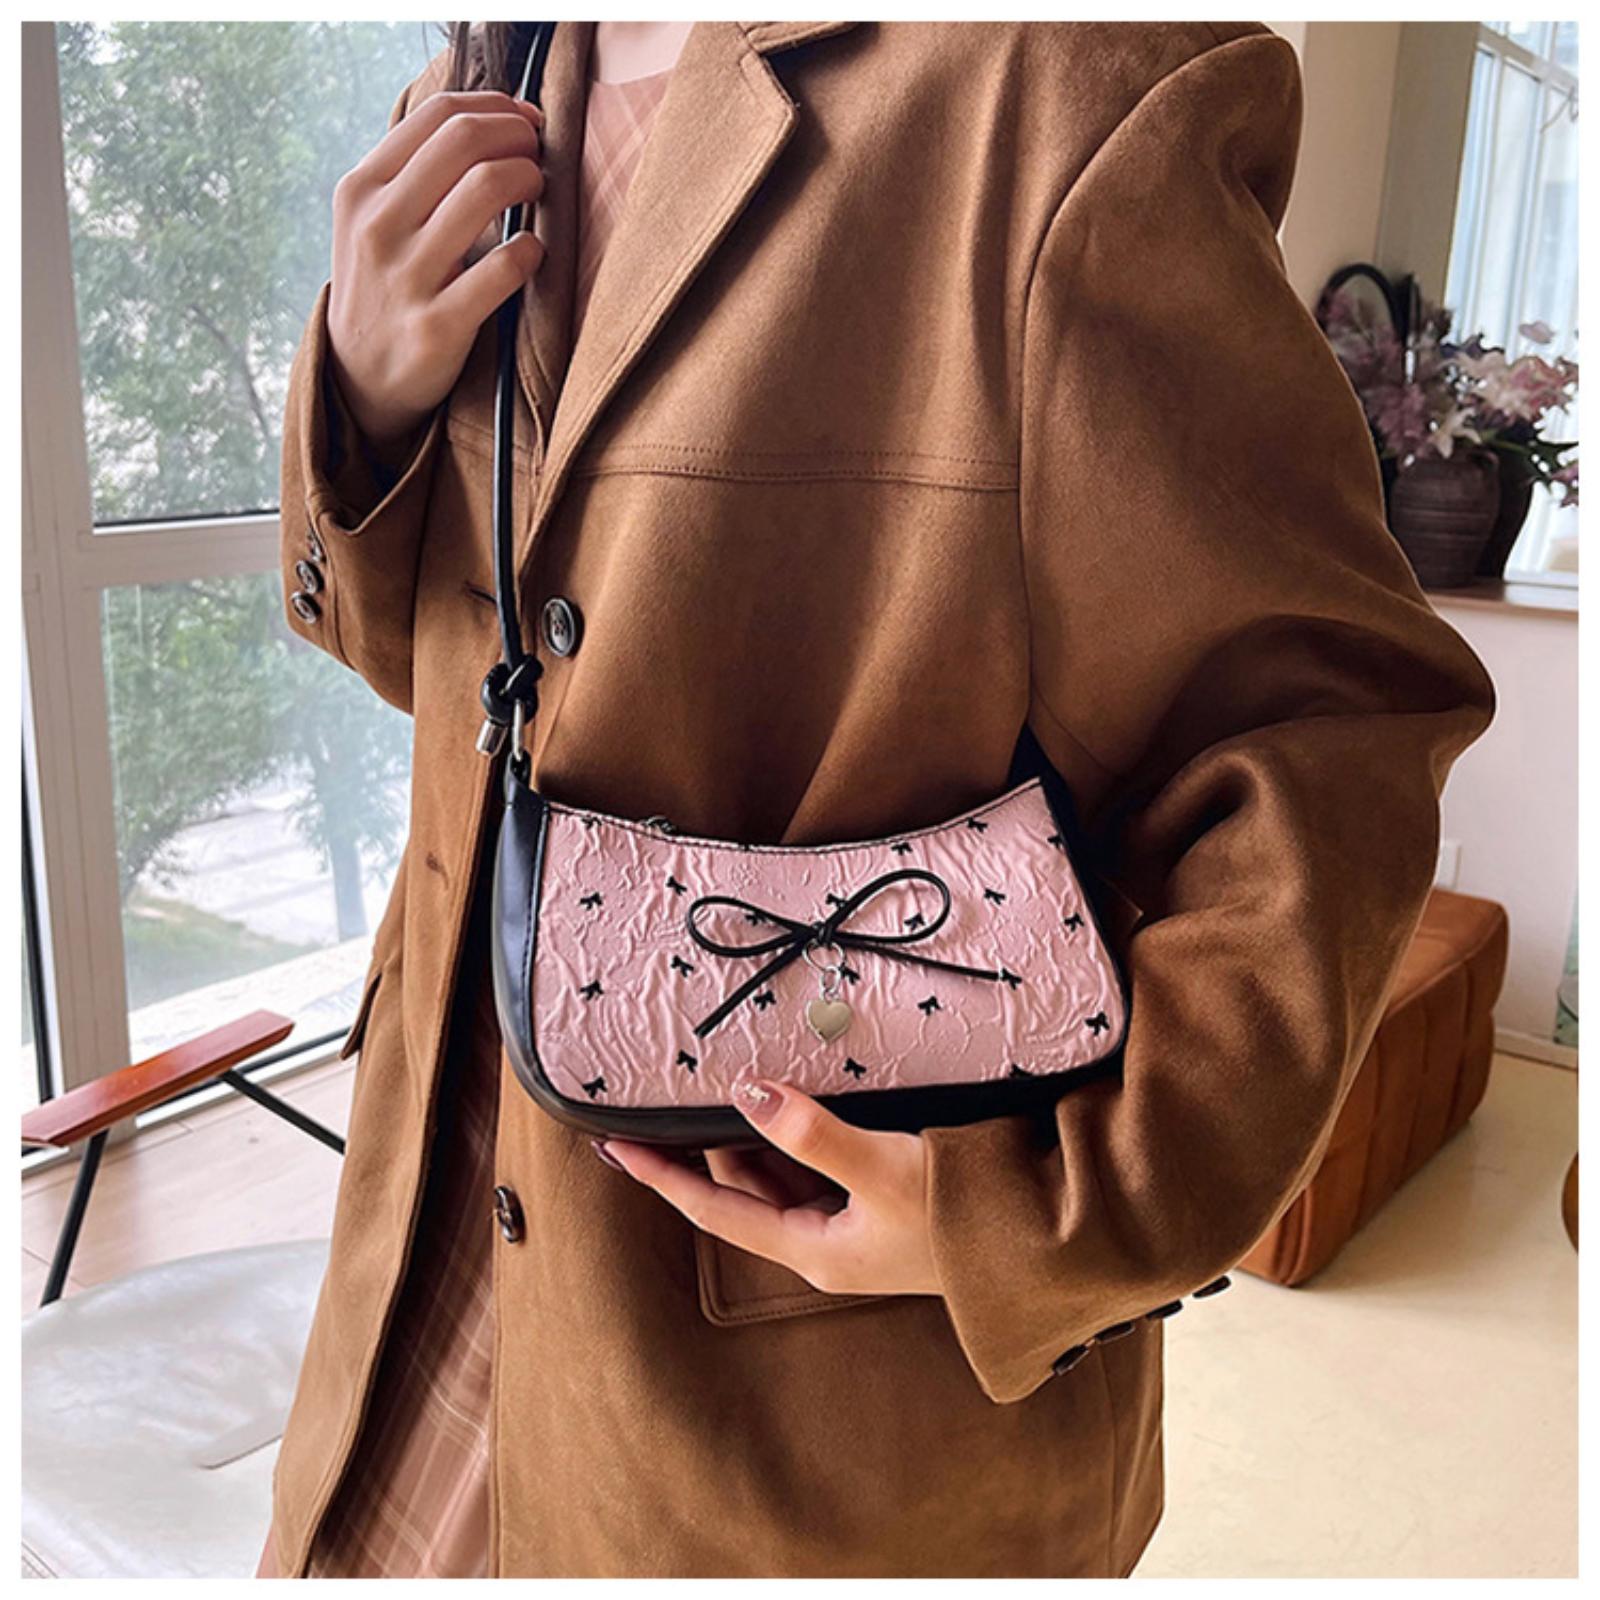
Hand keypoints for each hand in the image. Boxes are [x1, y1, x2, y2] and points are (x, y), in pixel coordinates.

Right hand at [326, 90, 545, 462]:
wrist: (358, 378)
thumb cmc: (383, 286)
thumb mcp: (372, 220)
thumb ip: (416, 173)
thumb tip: (490, 120)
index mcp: (362, 188)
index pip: (437, 115)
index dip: (495, 107)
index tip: (525, 120)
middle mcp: (379, 225)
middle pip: (464, 141)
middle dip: (517, 137)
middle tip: (537, 155)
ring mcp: (407, 276)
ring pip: (485, 189)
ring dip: (528, 179)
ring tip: (538, 192)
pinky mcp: (439, 325)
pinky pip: (504, 268)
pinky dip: (531, 250)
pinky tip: (533, 251)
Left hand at [599, 1081, 941, 1296]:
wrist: (1043, 1243)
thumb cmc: (964, 1219)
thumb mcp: (881, 1170)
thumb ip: (811, 1132)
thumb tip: (745, 1093)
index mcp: (813, 1247)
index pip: (713, 1206)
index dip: (661, 1175)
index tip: (613, 1145)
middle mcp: (826, 1240)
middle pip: (744, 1184)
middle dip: (708, 1140)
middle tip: (675, 1087)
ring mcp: (856, 1222)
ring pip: (781, 1170)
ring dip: (754, 1130)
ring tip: (729, 1079)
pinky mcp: (883, 1200)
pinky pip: (818, 1162)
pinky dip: (797, 1129)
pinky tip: (798, 1095)